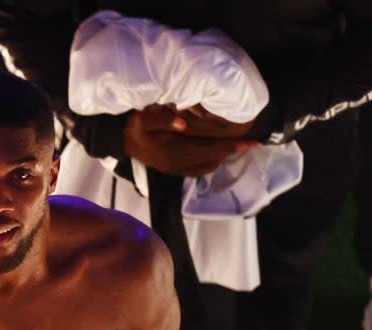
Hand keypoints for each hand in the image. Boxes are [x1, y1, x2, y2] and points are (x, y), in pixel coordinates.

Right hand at [124, 106, 258, 176]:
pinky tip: (216, 156)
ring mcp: (174, 169)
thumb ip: (162, 119)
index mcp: (172, 151)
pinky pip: (196, 170)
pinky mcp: (171, 169)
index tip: (250, 142)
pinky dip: (210, 163)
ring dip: (222, 157)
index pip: (208, 149)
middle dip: (231, 151)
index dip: (230, 145)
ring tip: (237, 148)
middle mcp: (176, 164)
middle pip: (210, 158)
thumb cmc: (132, 126)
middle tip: (252, 145)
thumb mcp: (143, 118)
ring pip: (205, 165)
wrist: (119, 140)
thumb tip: (182, 124)